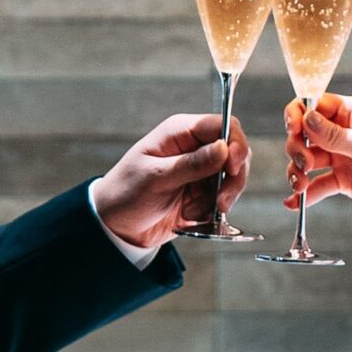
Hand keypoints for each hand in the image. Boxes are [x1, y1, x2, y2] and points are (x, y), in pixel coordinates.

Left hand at [92, 109, 249, 250]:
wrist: (116, 227)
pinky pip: (223, 199)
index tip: (233, 168)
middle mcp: (194, 147)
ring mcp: (200, 171)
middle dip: (232, 180)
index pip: (223, 125)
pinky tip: (189, 216)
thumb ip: (191, 164)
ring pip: (232, 179)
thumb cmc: (126, 193)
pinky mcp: (202, 193)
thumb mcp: (156, 178)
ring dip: (219, 200)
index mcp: (180, 133)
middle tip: (220, 202)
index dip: (235, 143)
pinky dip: (211, 212)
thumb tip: (224, 148)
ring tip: (192, 212)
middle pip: (235, 153)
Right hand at [284, 90, 351, 231]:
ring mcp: (342, 157)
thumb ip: (334, 136)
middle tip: (304, 164)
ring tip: (300, 187)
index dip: (299, 114)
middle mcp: (345, 132)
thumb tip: (305, 117)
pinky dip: (305, 193)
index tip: (293, 129)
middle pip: (305, 133)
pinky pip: (317, 184)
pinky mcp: (343, 180)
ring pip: (307, 159)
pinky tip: (294, 203)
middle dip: (297, 148)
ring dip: (297, 171)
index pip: (315, 104)